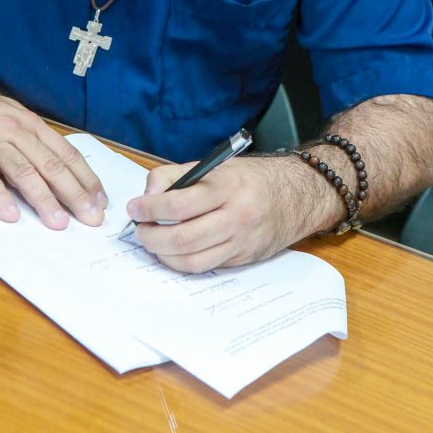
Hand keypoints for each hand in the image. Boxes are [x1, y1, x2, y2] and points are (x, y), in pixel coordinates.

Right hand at [0, 90, 107, 229]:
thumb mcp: (13, 117)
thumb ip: (33, 142)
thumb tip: (61, 171)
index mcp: (31, 125)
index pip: (66, 153)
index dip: (86, 178)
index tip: (100, 200)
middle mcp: (16, 132)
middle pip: (51, 165)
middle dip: (74, 194)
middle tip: (91, 217)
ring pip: (23, 172)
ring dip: (43, 198)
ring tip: (59, 222)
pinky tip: (11, 214)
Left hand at [126, 156, 299, 271]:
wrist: (297, 195)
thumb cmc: (249, 178)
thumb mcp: (214, 165)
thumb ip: (175, 176)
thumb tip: (148, 197)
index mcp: (226, 187)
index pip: (178, 204)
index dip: (149, 209)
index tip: (134, 208)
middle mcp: (235, 216)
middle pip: (183, 239)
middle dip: (152, 238)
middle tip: (140, 230)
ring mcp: (240, 242)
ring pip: (193, 261)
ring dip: (164, 256)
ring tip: (153, 243)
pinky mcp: (243, 259)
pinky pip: (207, 267)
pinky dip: (183, 262)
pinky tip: (173, 252)